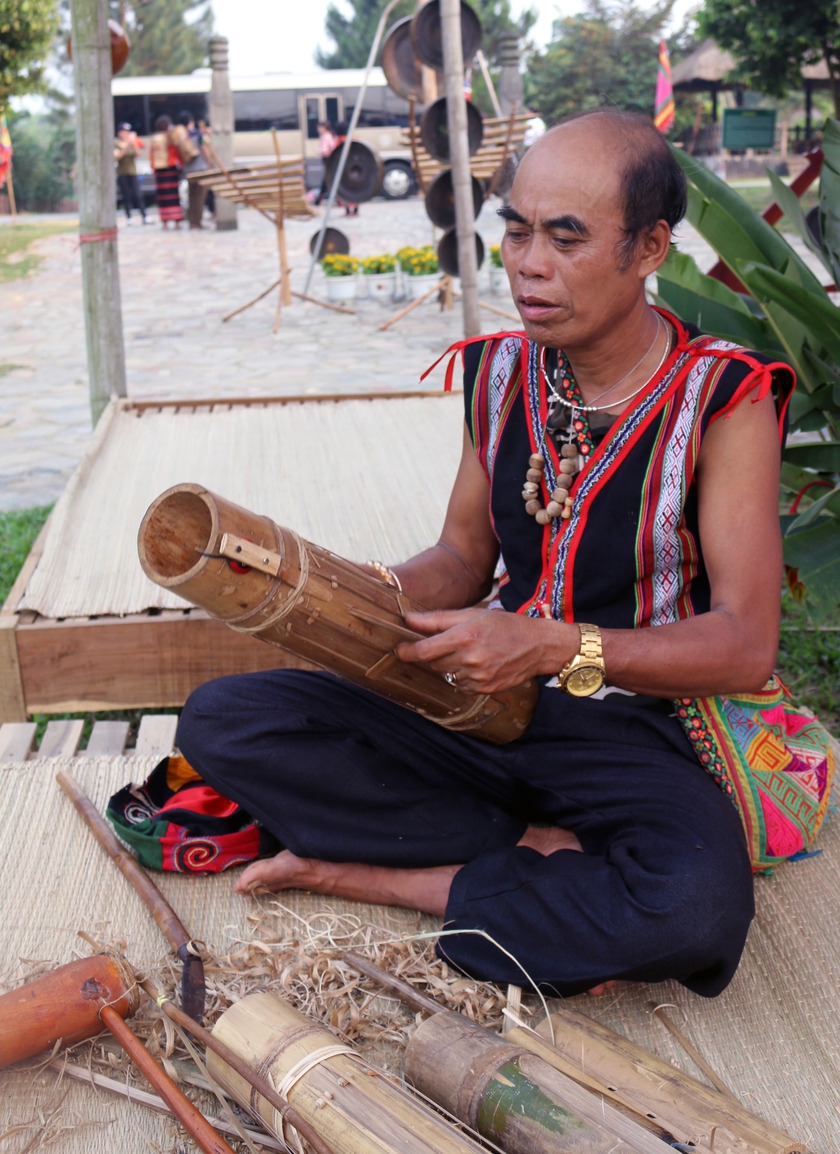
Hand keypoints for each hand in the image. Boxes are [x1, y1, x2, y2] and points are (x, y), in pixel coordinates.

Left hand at [395, 608, 576, 693]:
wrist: (538, 646)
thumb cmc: (505, 625)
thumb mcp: (472, 614)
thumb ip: (437, 619)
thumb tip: (409, 619)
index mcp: (465, 637)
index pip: (424, 651)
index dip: (407, 652)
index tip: (398, 650)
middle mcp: (470, 660)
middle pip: (433, 663)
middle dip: (431, 654)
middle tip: (444, 643)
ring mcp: (478, 678)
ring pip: (446, 675)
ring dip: (448, 665)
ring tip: (466, 652)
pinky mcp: (484, 689)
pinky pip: (460, 685)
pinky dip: (461, 676)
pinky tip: (475, 664)